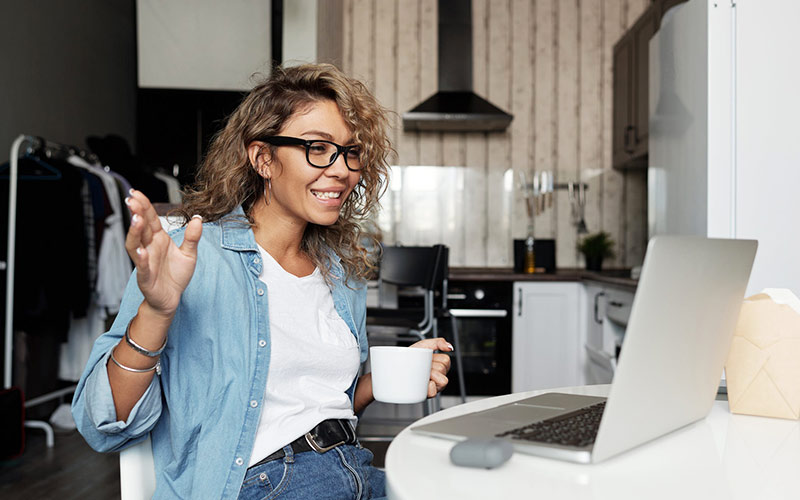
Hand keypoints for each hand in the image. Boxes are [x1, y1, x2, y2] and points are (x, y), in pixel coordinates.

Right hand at [125, 190, 202, 317]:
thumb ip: (193, 237)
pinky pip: (141, 266)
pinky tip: (141, 250)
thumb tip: (198, 219)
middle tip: (133, 200)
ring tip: (136, 219)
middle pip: (141, 228)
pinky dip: (140, 258)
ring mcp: (145, 261)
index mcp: (158, 239)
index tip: (137, 193)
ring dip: (135, 232)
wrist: (172, 298)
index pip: (150, 219)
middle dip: (136, 213)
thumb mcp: (189, 254)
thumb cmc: (176, 275)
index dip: (144, 206)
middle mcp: (149, 247)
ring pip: (135, 244)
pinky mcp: (145, 277)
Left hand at [409, 338, 452, 397]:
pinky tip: (422, 383)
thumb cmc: (410, 356)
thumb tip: (450, 347)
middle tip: (422, 367)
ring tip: (421, 374)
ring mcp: (434, 386)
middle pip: (442, 369)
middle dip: (431, 366)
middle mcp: (439, 377)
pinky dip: (429, 387)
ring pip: (442, 381)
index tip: (427, 359)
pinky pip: (434, 392)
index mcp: (440, 366)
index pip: (446, 360)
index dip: (435, 358)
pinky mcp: (427, 394)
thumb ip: (438, 342)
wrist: (396, 365)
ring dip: (430, 376)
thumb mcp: (424, 345)